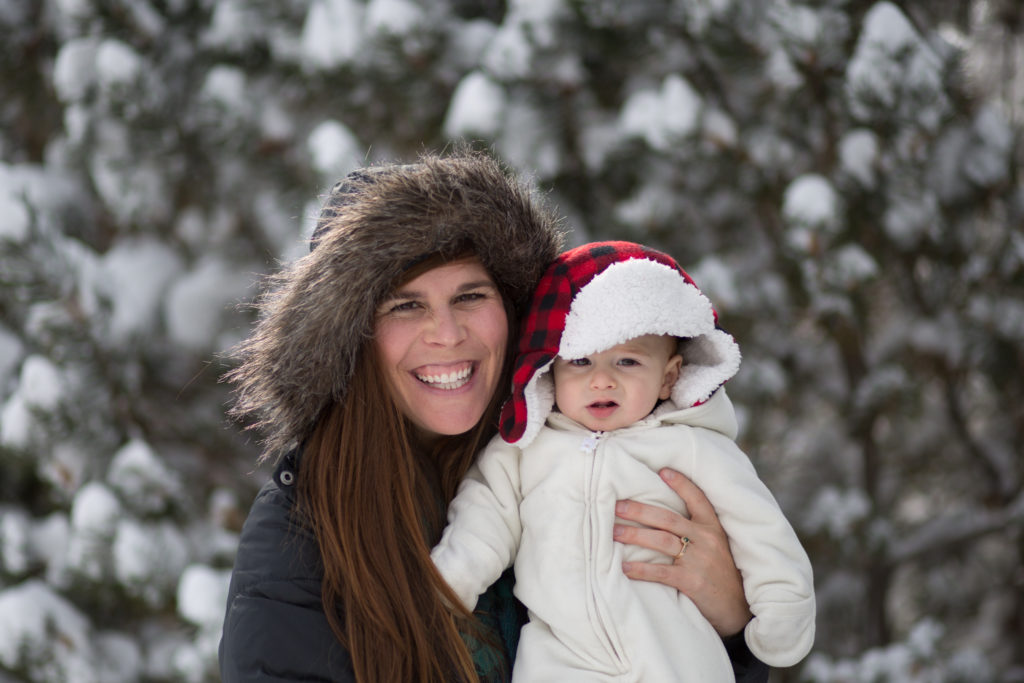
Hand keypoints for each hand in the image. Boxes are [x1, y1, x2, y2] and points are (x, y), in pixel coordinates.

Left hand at [613, 468, 751, 636]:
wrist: (739, 609)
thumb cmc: (722, 574)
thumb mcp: (717, 546)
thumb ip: (697, 531)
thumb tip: (662, 516)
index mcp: (713, 527)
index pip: (697, 498)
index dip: (681, 484)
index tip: (662, 471)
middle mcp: (707, 539)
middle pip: (668, 519)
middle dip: (640, 510)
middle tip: (617, 506)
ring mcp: (700, 560)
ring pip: (661, 541)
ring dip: (634, 535)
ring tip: (613, 532)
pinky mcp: (692, 582)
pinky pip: (661, 572)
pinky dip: (640, 569)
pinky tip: (623, 568)